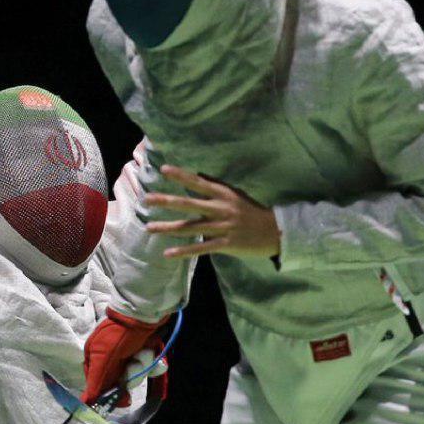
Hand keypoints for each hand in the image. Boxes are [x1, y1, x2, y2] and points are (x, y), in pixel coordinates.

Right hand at [81, 309, 169, 407]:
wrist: (141, 313)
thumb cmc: (118, 335)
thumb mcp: (103, 357)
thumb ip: (96, 380)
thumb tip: (86, 402)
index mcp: (95, 359)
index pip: (101, 385)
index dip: (113, 393)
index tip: (125, 399)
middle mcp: (109, 359)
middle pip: (120, 381)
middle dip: (131, 375)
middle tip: (134, 365)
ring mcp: (126, 355)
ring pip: (135, 374)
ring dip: (142, 365)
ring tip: (144, 352)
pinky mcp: (140, 351)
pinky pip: (147, 366)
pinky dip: (152, 362)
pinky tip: (152, 352)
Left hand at [145, 165, 280, 259]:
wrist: (276, 231)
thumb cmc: (253, 212)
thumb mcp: (236, 195)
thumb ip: (216, 189)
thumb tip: (198, 176)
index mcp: (224, 194)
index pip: (198, 182)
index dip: (181, 176)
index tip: (164, 169)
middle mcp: (221, 208)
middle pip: (189, 204)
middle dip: (166, 201)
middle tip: (147, 199)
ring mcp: (223, 227)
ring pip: (190, 227)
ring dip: (168, 228)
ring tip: (149, 227)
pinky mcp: (226, 245)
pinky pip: (201, 249)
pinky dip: (183, 252)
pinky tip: (168, 253)